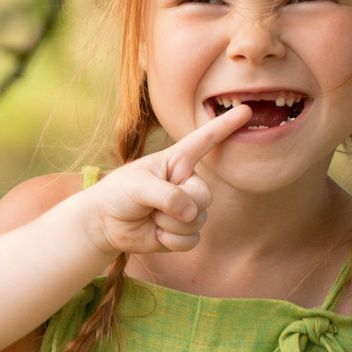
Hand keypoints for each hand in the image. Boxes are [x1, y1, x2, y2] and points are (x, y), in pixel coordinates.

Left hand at [78, 105, 250, 256]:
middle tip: (154, 206)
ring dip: (171, 224)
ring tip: (151, 216)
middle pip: (204, 196)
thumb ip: (166, 195)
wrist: (105, 222)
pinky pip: (191, 240)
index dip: (225, 126)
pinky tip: (156, 234)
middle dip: (180, 205)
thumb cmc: (119, 193)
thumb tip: (191, 213)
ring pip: (198, 220)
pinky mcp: (182, 231)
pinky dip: (172, 240)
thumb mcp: (138, 185)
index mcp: (177, 161)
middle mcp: (186, 182)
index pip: (205, 140)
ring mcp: (186, 208)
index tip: (246, 110)